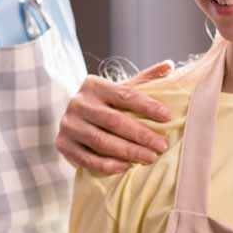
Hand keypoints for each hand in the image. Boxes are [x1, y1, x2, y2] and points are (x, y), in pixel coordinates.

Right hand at [56, 61, 174, 174]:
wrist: (73, 118)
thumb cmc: (105, 104)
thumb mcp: (121, 89)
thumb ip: (144, 80)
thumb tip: (169, 65)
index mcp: (94, 85)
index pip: (125, 95)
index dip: (147, 106)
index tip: (168, 117)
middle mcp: (78, 103)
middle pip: (114, 121)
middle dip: (141, 135)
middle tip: (162, 145)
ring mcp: (68, 125)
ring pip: (102, 142)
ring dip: (129, 152)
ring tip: (150, 158)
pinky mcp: (63, 145)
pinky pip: (88, 159)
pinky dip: (109, 165)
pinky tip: (127, 167)